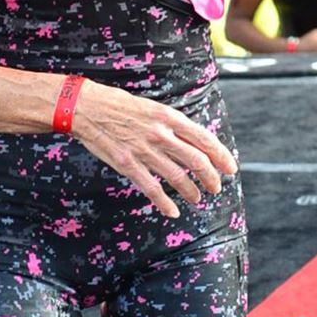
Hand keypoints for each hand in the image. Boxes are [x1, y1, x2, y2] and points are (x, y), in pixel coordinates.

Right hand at [70, 80, 235, 219]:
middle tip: (216, 187)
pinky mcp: (127, 164)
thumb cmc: (117, 105)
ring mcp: (143, 150)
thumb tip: (190, 140)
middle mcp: (160, 133)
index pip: (203, 138)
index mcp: (168, 116)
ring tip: (197, 198)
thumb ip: (170, 124)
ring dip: (191, 191)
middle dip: (210, 177)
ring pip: (177, 176)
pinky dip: (165, 202)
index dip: (220, 155)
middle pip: (196, 160)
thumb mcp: (150, 107)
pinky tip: (173, 210)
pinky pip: (152, 188)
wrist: (85, 107)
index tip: (230, 167)